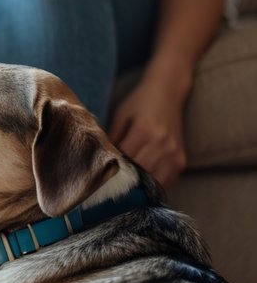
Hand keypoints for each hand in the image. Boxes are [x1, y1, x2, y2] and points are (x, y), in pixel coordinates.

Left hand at [108, 74, 188, 188]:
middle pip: (139, 173)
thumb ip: (112, 139)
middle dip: (125, 181)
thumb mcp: (121, 117)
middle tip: (111, 188)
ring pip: (154, 182)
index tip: (102, 178)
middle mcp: (163, 143)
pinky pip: (167, 181)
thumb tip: (100, 162)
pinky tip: (142, 185)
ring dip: (140, 187)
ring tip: (126, 189)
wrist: (168, 92)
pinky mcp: (182, 159)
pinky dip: (154, 186)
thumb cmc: (140, 102)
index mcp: (144, 131)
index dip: (113, 171)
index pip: (125, 161)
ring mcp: (174, 153)